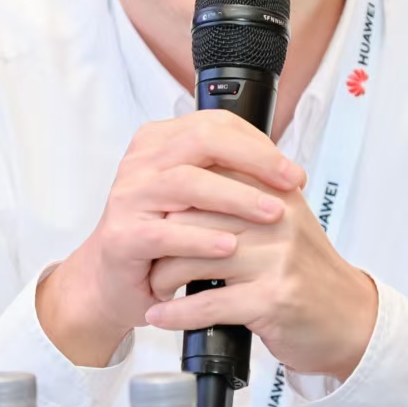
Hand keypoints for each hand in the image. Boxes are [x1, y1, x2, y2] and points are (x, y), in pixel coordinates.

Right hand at [37, 110, 305, 365]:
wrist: (115, 281)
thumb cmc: (163, 238)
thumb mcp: (197, 199)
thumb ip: (228, 176)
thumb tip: (286, 170)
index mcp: (160, 142)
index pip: (215, 124)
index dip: (259, 144)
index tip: (292, 171)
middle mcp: (141, 162)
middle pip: (202, 141)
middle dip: (254, 160)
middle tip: (290, 182)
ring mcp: (128, 197)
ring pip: (186, 183)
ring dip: (236, 197)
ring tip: (272, 214)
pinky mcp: (122, 236)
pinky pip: (165, 233)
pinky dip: (201, 239)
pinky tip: (231, 247)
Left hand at [142, 189, 379, 381]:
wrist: (349, 320)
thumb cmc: (305, 274)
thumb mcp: (281, 224)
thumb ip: (243, 198)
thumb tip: (183, 180)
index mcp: (276, 194)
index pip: (209, 177)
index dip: (172, 199)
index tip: (152, 216)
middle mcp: (278, 220)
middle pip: (195, 215)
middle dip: (161, 238)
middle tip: (146, 255)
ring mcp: (277, 259)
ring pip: (196, 256)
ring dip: (164, 277)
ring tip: (154, 286)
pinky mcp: (273, 299)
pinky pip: (209, 303)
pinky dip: (177, 313)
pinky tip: (161, 316)